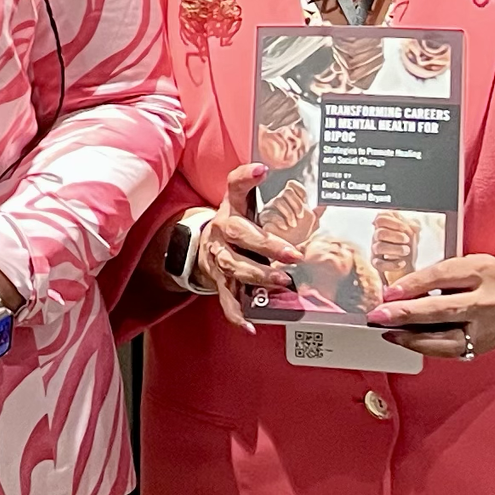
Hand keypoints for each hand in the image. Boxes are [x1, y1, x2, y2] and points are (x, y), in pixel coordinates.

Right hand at [185, 161, 292, 330]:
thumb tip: (270, 168)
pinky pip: (227, 300)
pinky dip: (237, 314)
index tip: (260, 170)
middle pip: (242, 238)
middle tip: (292, 255)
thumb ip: (253, 185)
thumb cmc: (233, 224)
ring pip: (236, 269)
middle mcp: (221, 235)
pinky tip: (249, 326)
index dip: (245, 178)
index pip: (235, 189)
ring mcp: (219, 260)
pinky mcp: (219, 282)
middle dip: (267, 247)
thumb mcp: (240, 201)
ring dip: (259, 277)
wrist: (201, 247)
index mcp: (229, 211)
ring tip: (281, 282)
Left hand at [366, 237, 494, 359]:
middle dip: (408, 314)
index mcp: (483, 272)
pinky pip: (449, 351)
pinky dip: (423, 347)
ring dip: (411, 337)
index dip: (414, 284)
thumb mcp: (469, 265)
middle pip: (444, 309)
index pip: (444, 276)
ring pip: (446, 338)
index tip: (389, 291)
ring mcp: (486, 328)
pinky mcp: (482, 346)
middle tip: (379, 315)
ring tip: (387, 331)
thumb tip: (398, 292)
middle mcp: (487, 301)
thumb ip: (439, 276)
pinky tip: (402, 339)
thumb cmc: (488, 278)